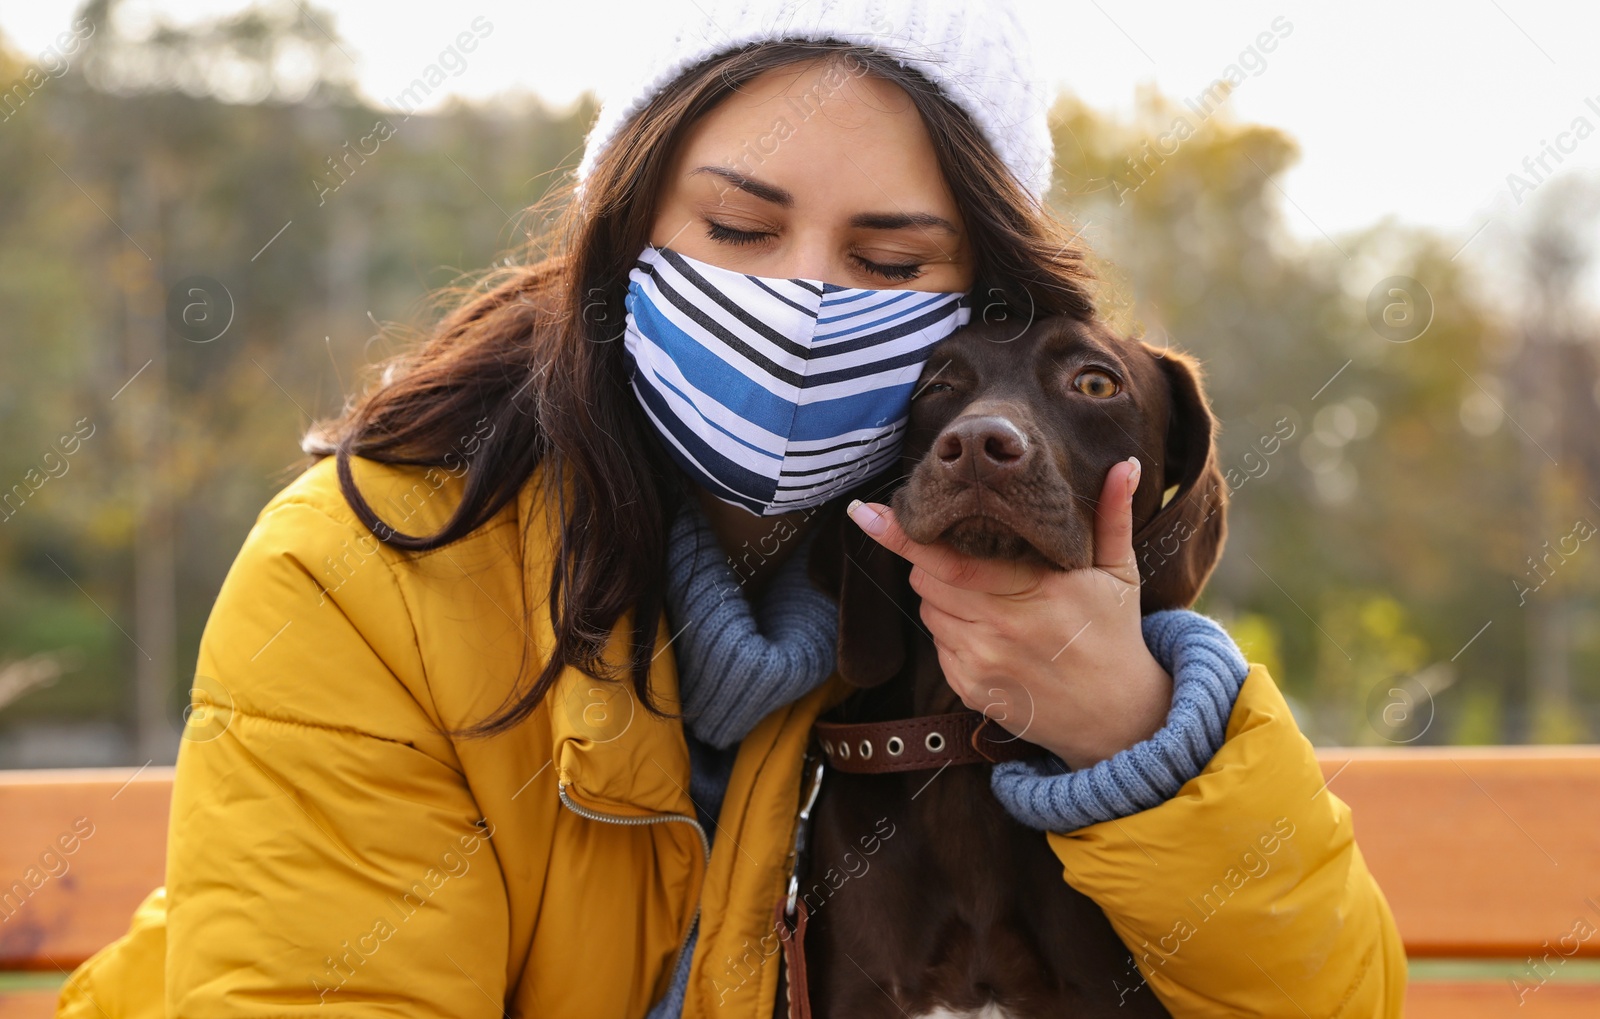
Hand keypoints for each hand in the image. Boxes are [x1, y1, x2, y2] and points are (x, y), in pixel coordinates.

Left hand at [846, 457, 1172, 770]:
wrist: (1115, 718)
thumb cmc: (1113, 635)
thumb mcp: (1120, 574)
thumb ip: (1114, 517)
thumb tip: (1126, 465)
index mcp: (1035, 593)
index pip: (949, 559)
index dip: (902, 535)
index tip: (864, 512)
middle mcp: (1001, 629)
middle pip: (927, 578)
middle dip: (931, 557)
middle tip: (967, 552)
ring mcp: (982, 662)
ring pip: (927, 608)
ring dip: (940, 593)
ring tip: (987, 594)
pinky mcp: (970, 688)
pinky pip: (936, 642)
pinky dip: (948, 627)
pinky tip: (987, 628)